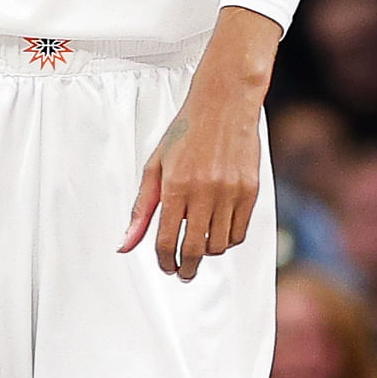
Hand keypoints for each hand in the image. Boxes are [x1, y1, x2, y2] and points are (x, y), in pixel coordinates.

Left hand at [122, 9, 277, 279]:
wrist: (224, 105)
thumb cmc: (184, 134)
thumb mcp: (155, 166)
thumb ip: (141, 208)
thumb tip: (125, 243)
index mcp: (175, 185)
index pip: (165, 239)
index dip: (163, 260)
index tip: (165, 266)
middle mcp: (204, 191)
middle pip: (195, 248)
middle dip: (186, 267)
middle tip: (182, 273)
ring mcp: (230, 192)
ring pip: (219, 244)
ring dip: (206, 253)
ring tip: (198, 247)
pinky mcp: (251, 191)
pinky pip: (239, 232)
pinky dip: (227, 240)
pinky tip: (217, 234)